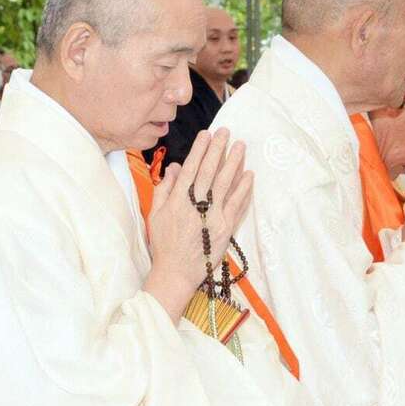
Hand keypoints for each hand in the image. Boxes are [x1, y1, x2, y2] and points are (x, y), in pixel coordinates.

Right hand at [144, 129, 253, 321]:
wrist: (176, 272)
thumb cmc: (163, 244)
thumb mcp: (155, 214)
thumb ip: (164, 189)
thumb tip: (173, 167)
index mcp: (177, 201)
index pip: (190, 169)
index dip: (200, 150)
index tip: (207, 134)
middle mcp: (196, 206)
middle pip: (210, 172)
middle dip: (218, 150)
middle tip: (226, 133)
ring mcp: (213, 216)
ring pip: (226, 184)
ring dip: (234, 163)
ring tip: (241, 147)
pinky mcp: (226, 228)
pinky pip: (237, 204)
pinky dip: (244, 189)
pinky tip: (249, 175)